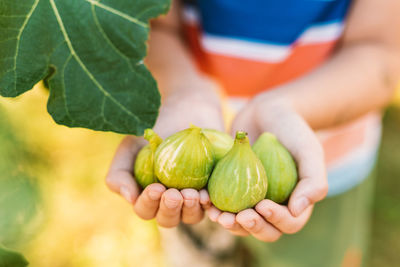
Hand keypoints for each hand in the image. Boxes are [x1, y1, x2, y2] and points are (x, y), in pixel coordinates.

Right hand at [106, 78, 223, 227]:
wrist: (185, 109)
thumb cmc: (154, 129)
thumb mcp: (130, 147)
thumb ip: (119, 172)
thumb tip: (130, 198)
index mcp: (148, 195)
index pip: (146, 209)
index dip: (149, 203)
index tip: (156, 188)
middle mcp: (170, 201)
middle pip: (168, 219)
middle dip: (170, 210)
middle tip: (174, 194)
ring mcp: (193, 197)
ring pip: (191, 216)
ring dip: (190, 210)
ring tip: (192, 194)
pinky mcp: (213, 188)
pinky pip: (213, 204)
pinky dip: (209, 203)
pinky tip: (207, 194)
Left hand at [207, 95, 327, 240]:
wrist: (267, 112)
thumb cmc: (292, 129)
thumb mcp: (308, 149)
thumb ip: (313, 180)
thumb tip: (298, 210)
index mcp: (296, 203)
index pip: (289, 223)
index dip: (277, 220)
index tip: (262, 205)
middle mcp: (274, 206)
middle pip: (265, 230)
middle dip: (251, 227)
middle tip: (238, 217)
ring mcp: (252, 200)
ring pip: (242, 224)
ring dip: (230, 224)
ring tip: (217, 215)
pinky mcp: (233, 190)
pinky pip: (225, 205)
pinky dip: (216, 207)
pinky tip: (206, 202)